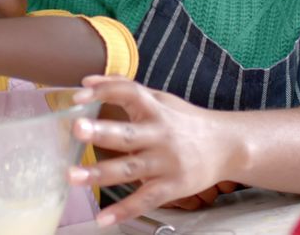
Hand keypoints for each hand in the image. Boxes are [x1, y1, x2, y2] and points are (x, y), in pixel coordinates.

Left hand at [67, 75, 243, 226]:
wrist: (227, 146)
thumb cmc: (185, 121)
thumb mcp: (159, 99)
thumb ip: (123, 87)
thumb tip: (86, 80)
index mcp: (156, 109)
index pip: (130, 93)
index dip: (105, 91)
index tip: (79, 95)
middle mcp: (160, 135)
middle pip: (127, 134)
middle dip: (101, 132)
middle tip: (76, 129)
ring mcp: (166, 163)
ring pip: (130, 168)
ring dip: (100, 173)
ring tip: (72, 176)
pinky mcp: (173, 187)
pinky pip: (145, 200)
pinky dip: (124, 210)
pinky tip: (103, 218)